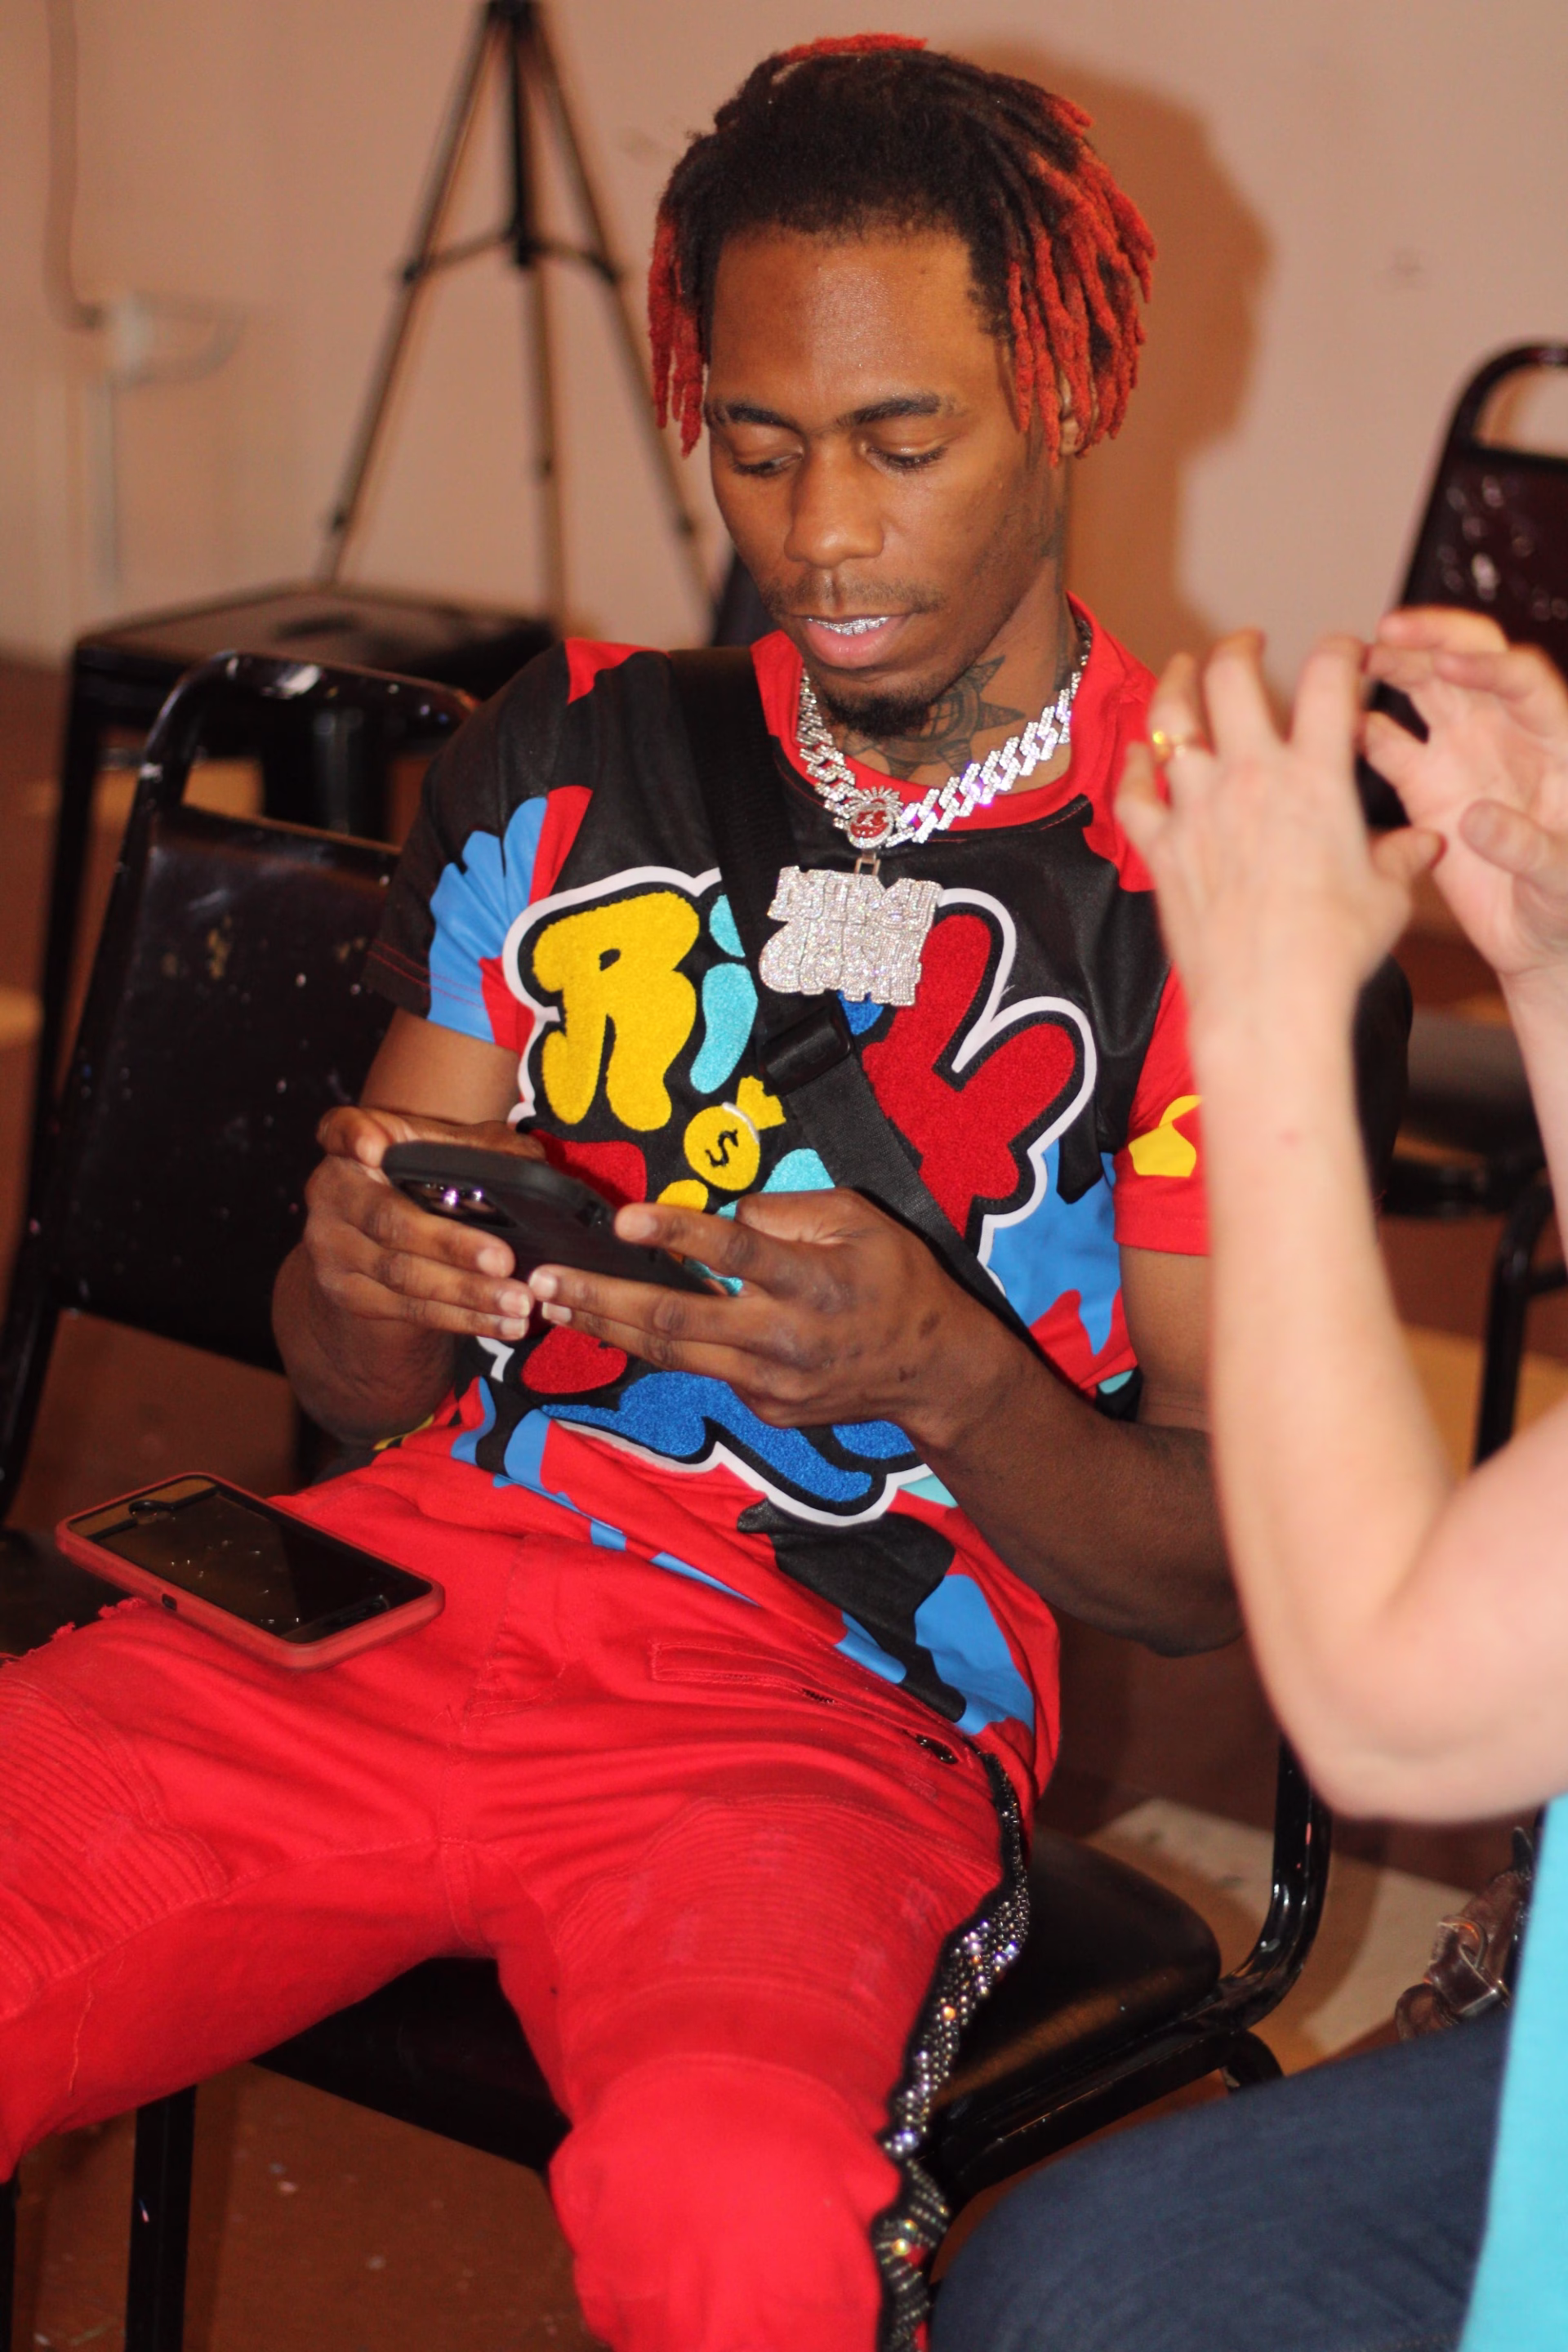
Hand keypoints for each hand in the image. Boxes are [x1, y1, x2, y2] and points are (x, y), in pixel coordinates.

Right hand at [301, 1107, 545, 1342]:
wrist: (379, 1241)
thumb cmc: (425, 1182)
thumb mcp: (447, 1154)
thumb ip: (483, 1148)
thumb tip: (530, 1163)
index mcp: (351, 1144)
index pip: (341, 1131)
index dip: (354, 1137)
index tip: (374, 1146)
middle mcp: (332, 1192)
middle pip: (388, 1220)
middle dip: (450, 1244)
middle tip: (504, 1260)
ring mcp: (332, 1247)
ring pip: (401, 1274)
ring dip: (466, 1292)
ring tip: (517, 1302)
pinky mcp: (347, 1293)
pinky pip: (407, 1309)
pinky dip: (460, 1318)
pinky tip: (500, 1322)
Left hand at [527, 1187, 1015, 1445]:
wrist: (933, 1372)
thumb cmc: (898, 1280)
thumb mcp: (861, 1220)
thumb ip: (790, 1211)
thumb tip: (726, 1217)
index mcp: (812, 1280)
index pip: (736, 1253)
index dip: (678, 1234)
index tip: (624, 1220)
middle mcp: (785, 1338)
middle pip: (679, 1320)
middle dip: (603, 1298)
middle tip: (543, 1280)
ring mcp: (770, 1382)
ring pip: (674, 1355)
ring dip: (608, 1327)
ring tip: (556, 1303)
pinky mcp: (764, 1408)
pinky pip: (705, 1369)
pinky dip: (660, 1346)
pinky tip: (619, 1324)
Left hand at [1117, 632, 1438, 1041]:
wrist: (1267, 1000)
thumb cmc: (1333, 950)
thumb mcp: (1387, 897)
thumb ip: (1402, 857)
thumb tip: (1423, 845)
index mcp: (1315, 776)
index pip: (1329, 678)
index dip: (1338, 648)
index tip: (1341, 650)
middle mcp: (1251, 778)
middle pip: (1230, 677)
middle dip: (1237, 647)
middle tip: (1245, 643)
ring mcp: (1197, 809)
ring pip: (1170, 721)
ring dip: (1175, 685)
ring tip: (1182, 669)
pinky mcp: (1161, 848)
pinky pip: (1133, 792)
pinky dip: (1133, 767)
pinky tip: (1138, 755)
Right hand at [1366, 607, 1567, 983]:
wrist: (1538, 939)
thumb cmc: (1566, 905)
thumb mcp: (1562, 882)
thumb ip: (1528, 847)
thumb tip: (1478, 819)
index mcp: (1554, 742)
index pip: (1522, 681)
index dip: (1488, 667)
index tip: (1450, 667)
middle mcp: (1506, 734)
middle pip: (1469, 662)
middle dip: (1430, 639)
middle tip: (1387, 633)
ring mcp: (1463, 755)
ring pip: (1425, 689)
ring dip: (1391, 668)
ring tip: (1349, 661)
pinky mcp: (1426, 787)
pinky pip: (1389, 745)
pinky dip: (1361, 730)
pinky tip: (1334, 727)